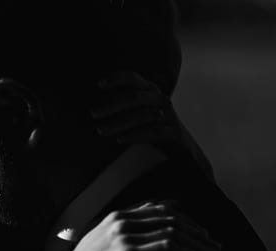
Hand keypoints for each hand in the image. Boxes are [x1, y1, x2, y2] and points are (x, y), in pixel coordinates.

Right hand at [34, 201, 219, 250]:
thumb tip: (147, 241)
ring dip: (197, 244)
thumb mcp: (102, 248)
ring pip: (172, 232)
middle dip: (197, 232)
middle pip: (171, 218)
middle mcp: (121, 221)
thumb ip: (122, 238)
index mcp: (117, 216)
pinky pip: (166, 249)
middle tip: (215, 246)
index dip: (186, 220)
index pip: (161, 209)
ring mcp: (124, 236)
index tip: (202, 233)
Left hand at [92, 70, 214, 180]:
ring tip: (102, 131)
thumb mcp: (140, 110)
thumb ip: (124, 104)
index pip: (134, 79)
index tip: (100, 85)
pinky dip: (136, 135)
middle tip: (93, 114)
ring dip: (119, 123)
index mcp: (150, 90)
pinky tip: (121, 139)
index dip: (117, 79)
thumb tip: (97, 105)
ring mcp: (168, 115)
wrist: (182, 146)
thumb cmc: (153, 125)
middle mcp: (160, 99)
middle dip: (112, 106)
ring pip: (142, 116)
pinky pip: (154, 132)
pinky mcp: (173, 132)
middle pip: (135, 98)